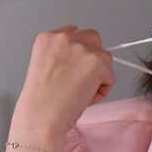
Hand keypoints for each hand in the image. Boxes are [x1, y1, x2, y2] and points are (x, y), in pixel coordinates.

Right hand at [11, 26, 114, 145]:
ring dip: (99, 75)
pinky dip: (102, 90)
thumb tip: (82, 62)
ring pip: (104, 58)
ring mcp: (81, 48)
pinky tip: (85, 98)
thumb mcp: (45, 68)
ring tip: (80, 92)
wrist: (40, 117)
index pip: (73, 34)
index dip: (77, 54)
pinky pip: (110, 76)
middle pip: (93, 38)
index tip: (74, 69)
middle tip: (82, 80)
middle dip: (92, 58)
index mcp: (47, 38)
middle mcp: (63, 38)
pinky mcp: (96, 62)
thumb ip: (63, 58)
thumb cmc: (40, 102)